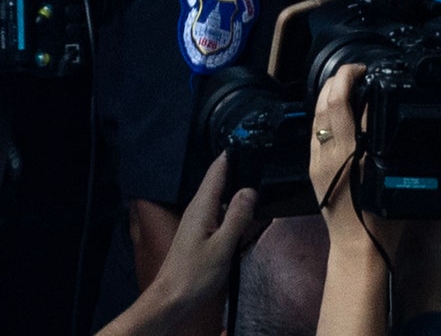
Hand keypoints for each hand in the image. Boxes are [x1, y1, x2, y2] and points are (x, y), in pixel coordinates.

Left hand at [100, 153, 264, 335]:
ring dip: (242, 196)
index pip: (218, 168)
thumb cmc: (195, 274)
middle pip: (222, 181)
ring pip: (225, 200)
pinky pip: (223, 216)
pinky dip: (237, 215)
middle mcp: (199, 208)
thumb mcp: (222, 246)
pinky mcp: (202, 235)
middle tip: (268, 165)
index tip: (253, 139)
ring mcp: (200, 222)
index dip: (233, 153)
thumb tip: (250, 189)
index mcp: (202, 205)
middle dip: (243, 173)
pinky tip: (251, 222)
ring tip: (266, 191)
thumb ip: (238, 216)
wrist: (171, 300)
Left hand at [310, 64, 373, 247]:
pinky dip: (326, 112)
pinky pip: (316, 131)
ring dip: (329, 94)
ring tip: (349, 84)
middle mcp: (324, 154)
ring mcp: (316, 162)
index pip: (338, 104)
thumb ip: (378, 138)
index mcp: (342, 154)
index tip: (363, 69)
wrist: (357, 247)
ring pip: (316, 116)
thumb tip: (374, 107)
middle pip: (323, 104)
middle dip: (336, 80)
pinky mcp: (314, 168)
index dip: (347, 79)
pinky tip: (339, 110)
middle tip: (356, 72)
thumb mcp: (387, 174)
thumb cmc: (379, 218)